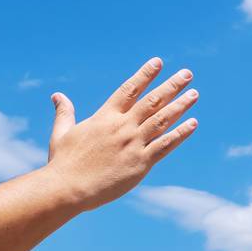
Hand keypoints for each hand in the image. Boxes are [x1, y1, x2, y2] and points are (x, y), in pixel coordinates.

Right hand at [45, 57, 198, 210]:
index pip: (129, 89)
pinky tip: (193, 123)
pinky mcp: (141, 163)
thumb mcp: (62, 133)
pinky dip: (180, 133)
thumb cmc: (63, 163)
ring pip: (162, 120)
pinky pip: (166, 145)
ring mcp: (133, 144)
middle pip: (152, 101)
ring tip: (194, 94)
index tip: (158, 62)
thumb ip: (65, 112)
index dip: (145, 74)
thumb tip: (57, 95)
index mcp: (105, 117)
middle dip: (171, 86)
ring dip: (180, 106)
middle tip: (187, 74)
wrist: (68, 188)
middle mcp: (122, 127)